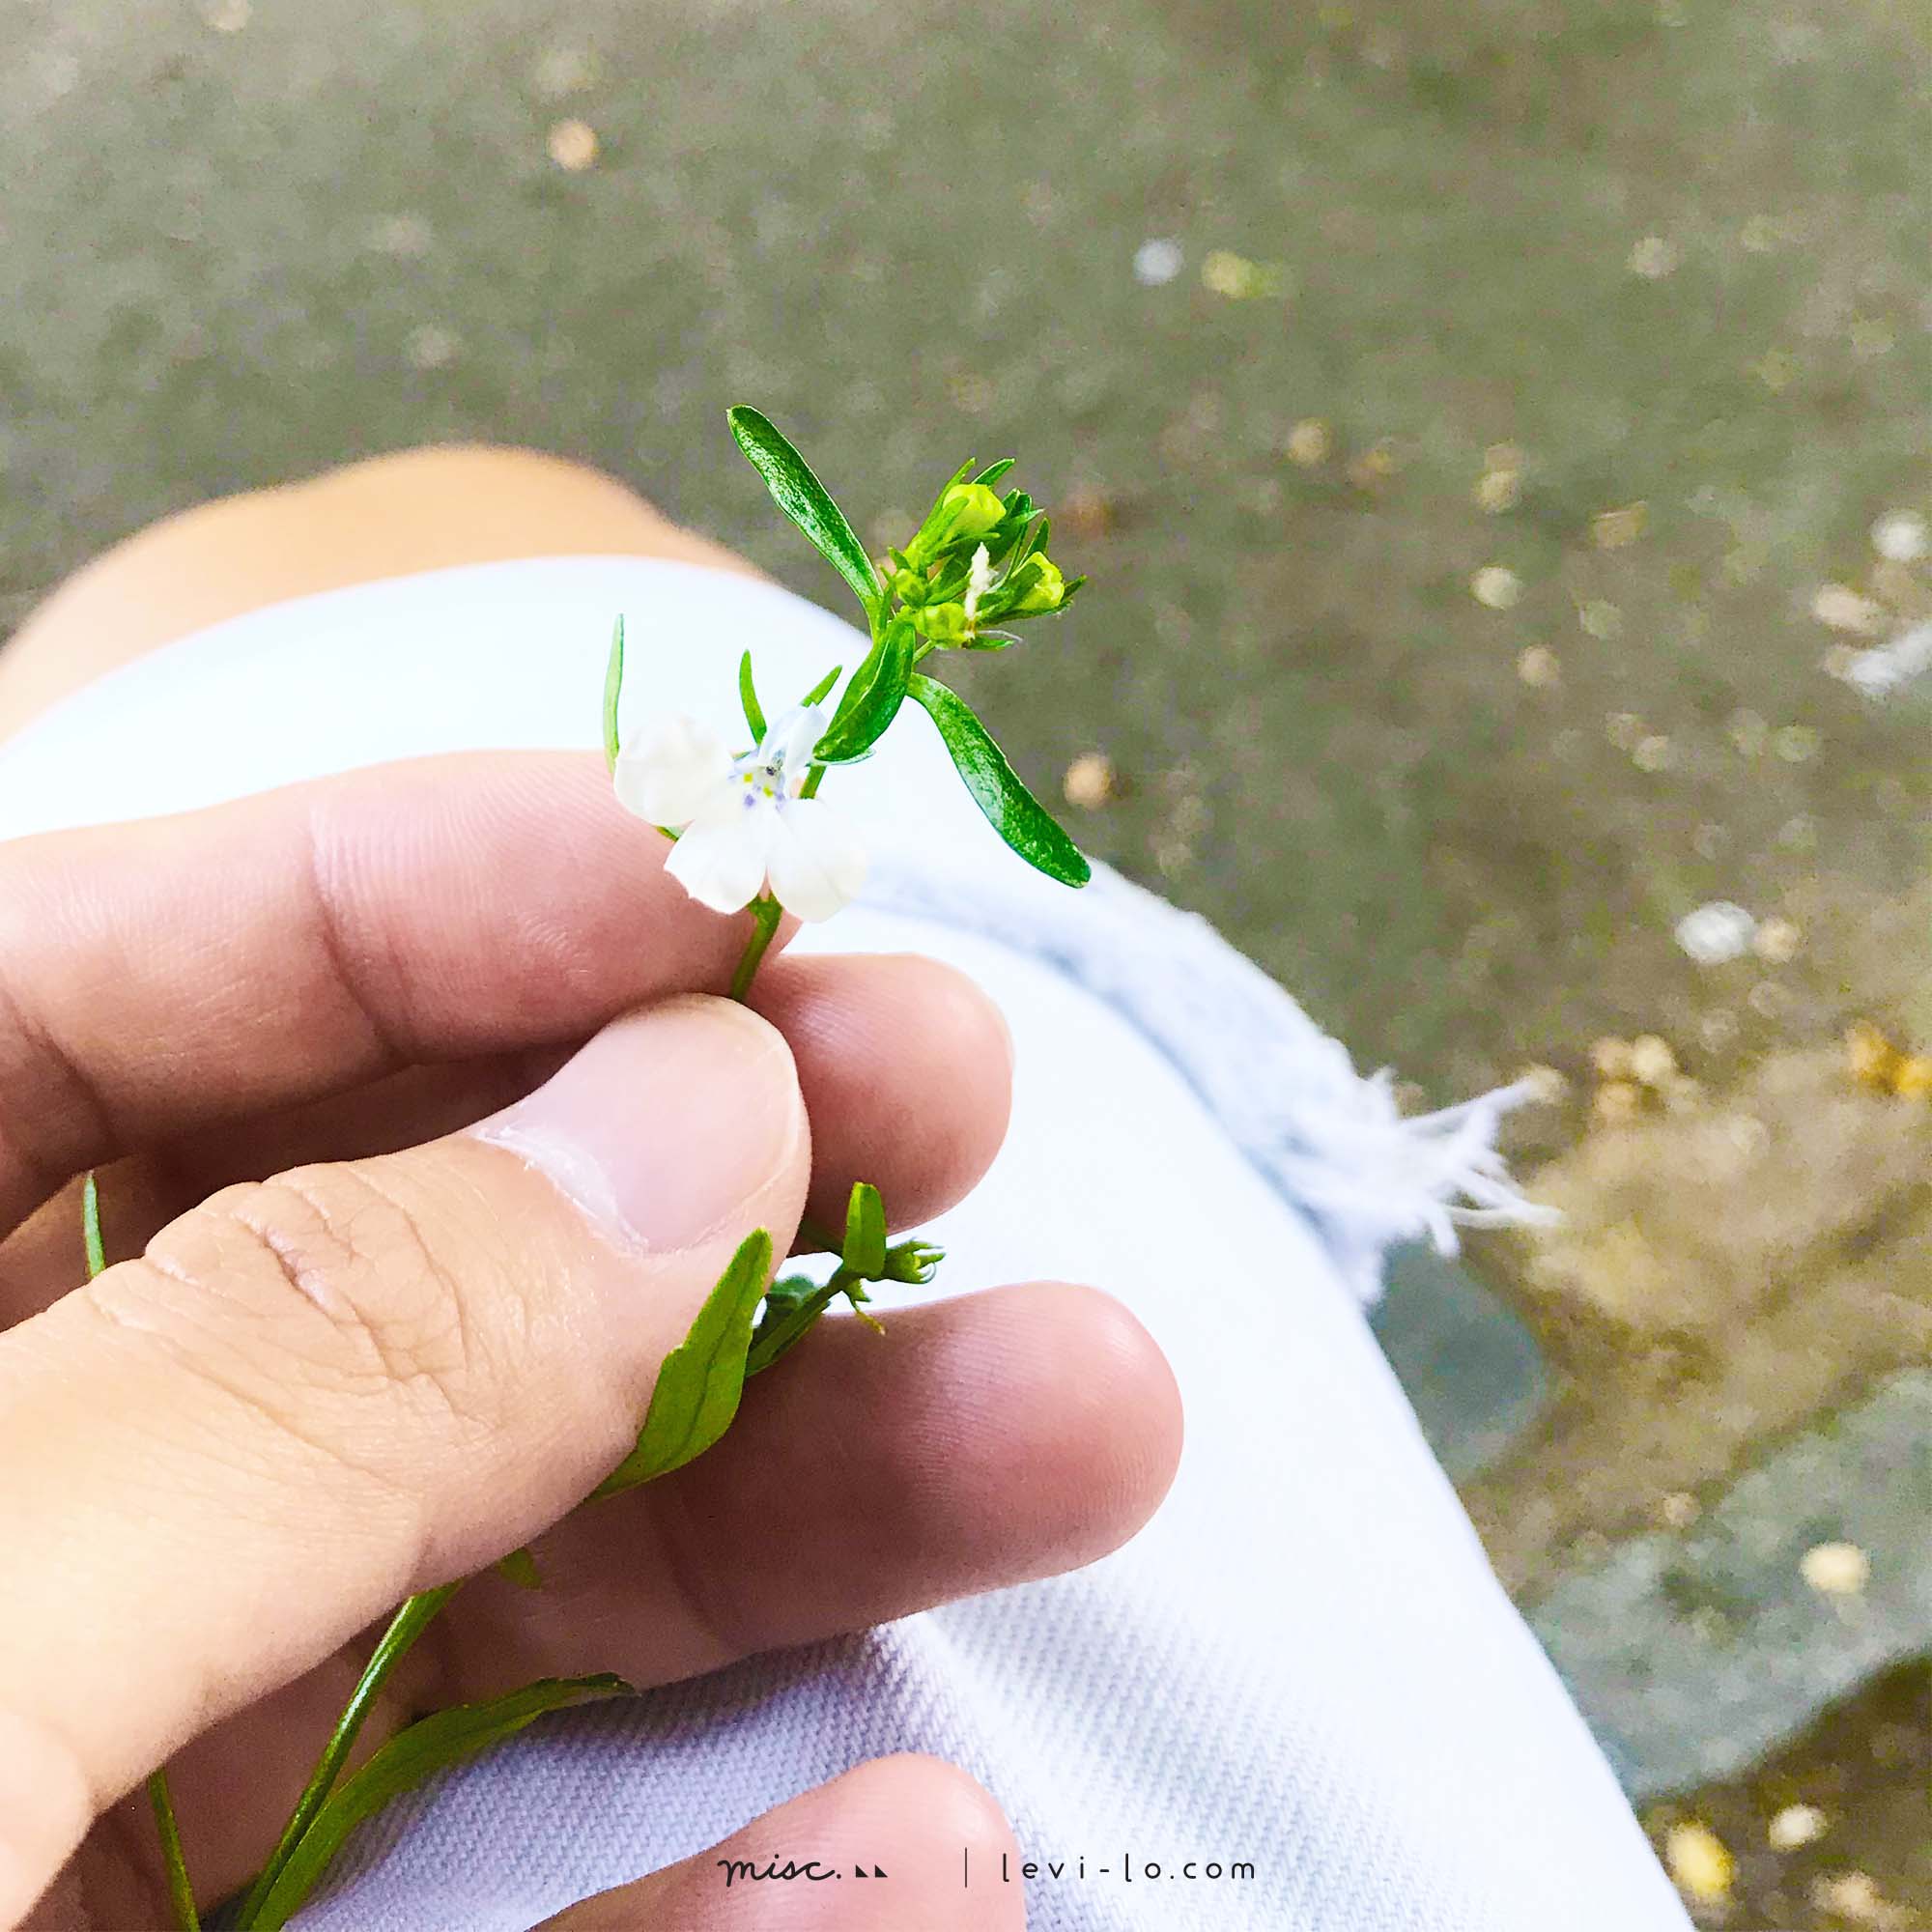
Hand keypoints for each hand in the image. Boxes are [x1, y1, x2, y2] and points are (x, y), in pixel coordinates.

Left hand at [0, 752, 1180, 1929]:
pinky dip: (726, 1892)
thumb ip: (299, 1366)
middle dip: (686, 1155)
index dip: (429, 882)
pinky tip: (921, 1851)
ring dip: (811, 1500)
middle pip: (378, 1245)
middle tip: (944, 1086)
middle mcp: (8, 1492)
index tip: (723, 865)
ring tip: (1085, 1411)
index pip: (107, 977)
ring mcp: (101, 1757)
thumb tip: (688, 1125)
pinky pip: (505, 1904)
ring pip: (505, 1565)